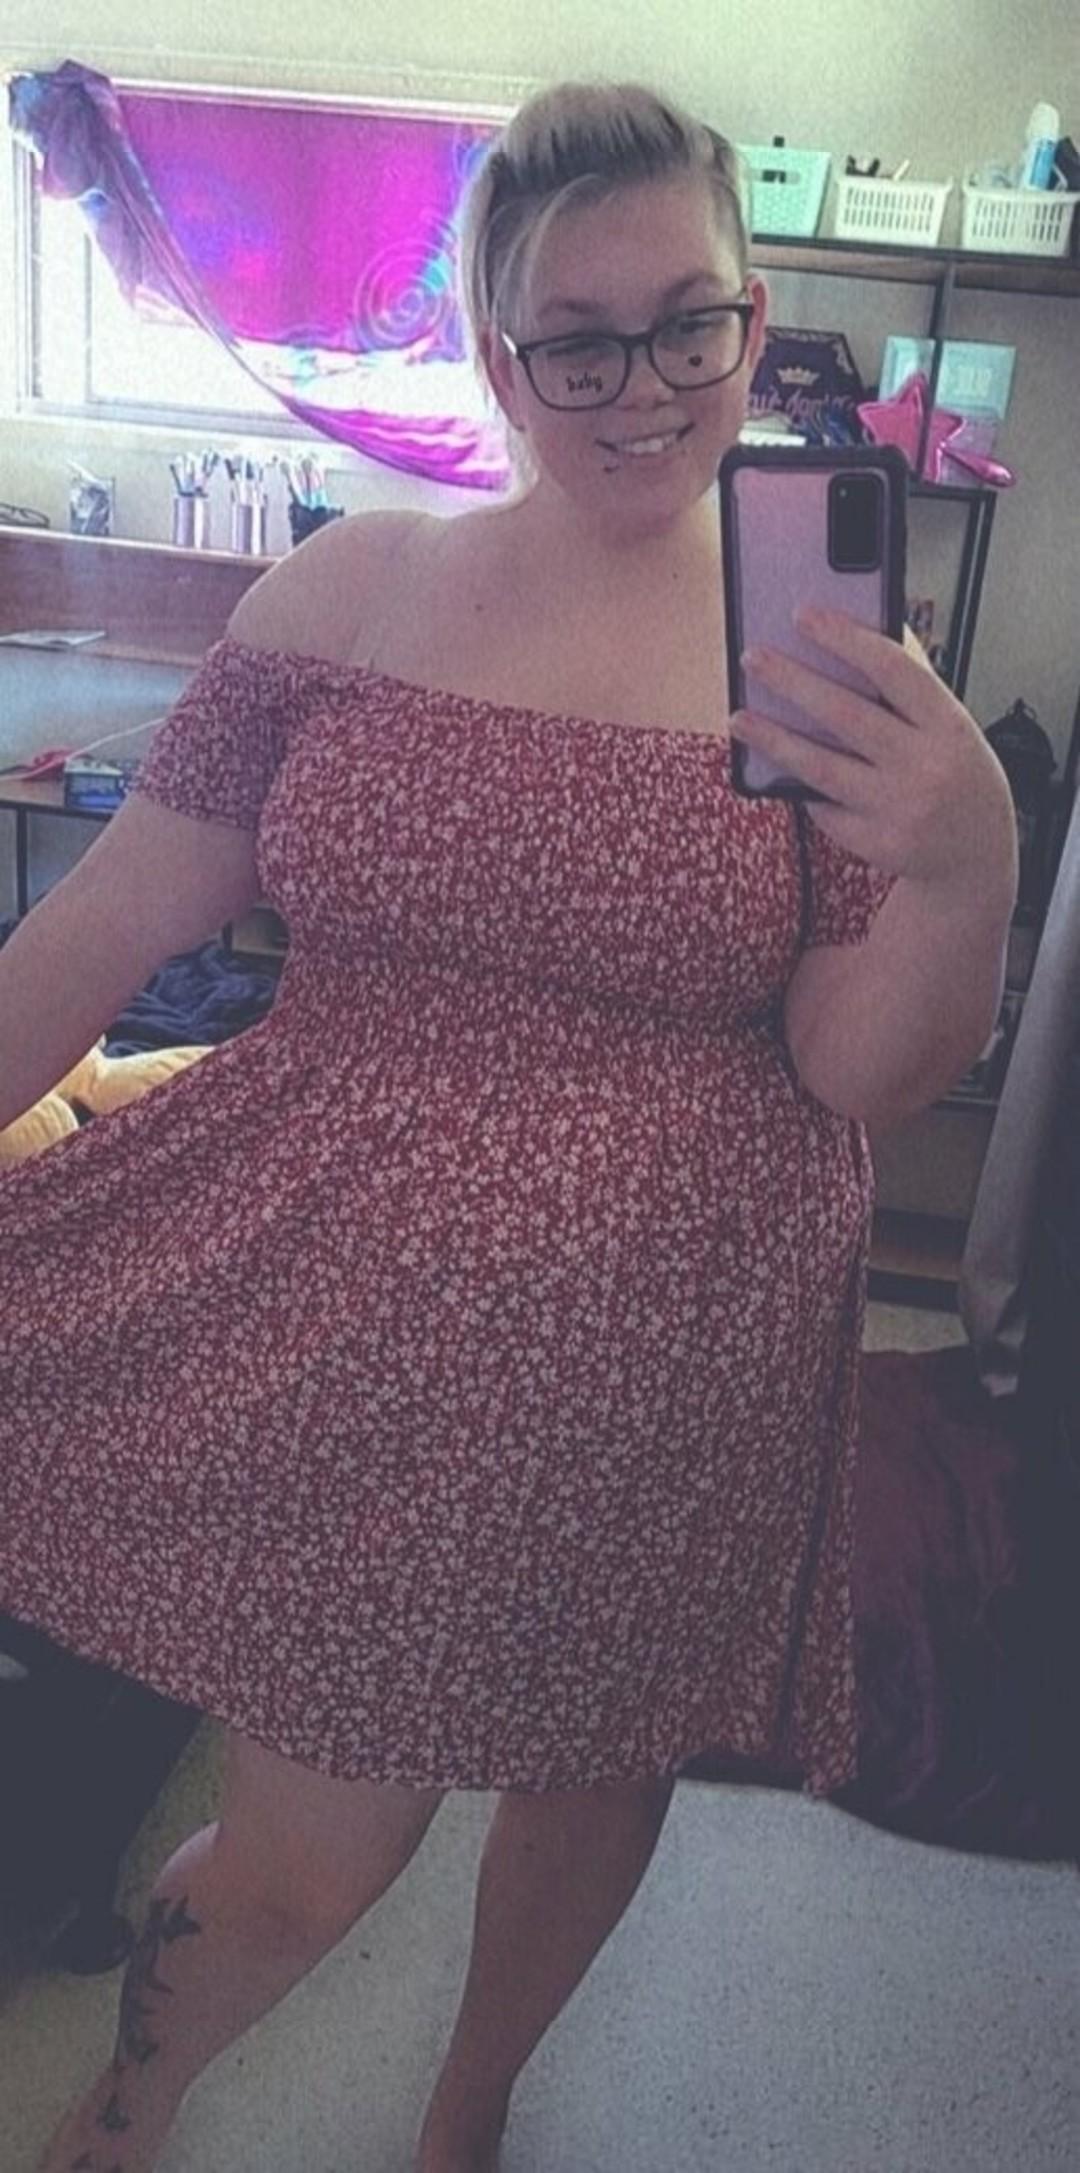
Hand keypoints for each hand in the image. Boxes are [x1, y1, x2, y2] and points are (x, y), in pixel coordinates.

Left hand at [731, 608, 1018, 894]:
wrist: (977, 853)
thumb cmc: (955, 773)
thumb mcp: (950, 724)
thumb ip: (909, 686)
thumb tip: (854, 632)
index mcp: (947, 724)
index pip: (891, 669)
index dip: (844, 638)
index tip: (803, 616)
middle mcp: (924, 765)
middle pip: (845, 714)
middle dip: (792, 681)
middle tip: (753, 658)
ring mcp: (898, 808)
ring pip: (820, 767)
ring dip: (773, 739)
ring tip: (739, 718)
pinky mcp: (874, 842)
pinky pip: (824, 807)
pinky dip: (801, 784)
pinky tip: (779, 766)